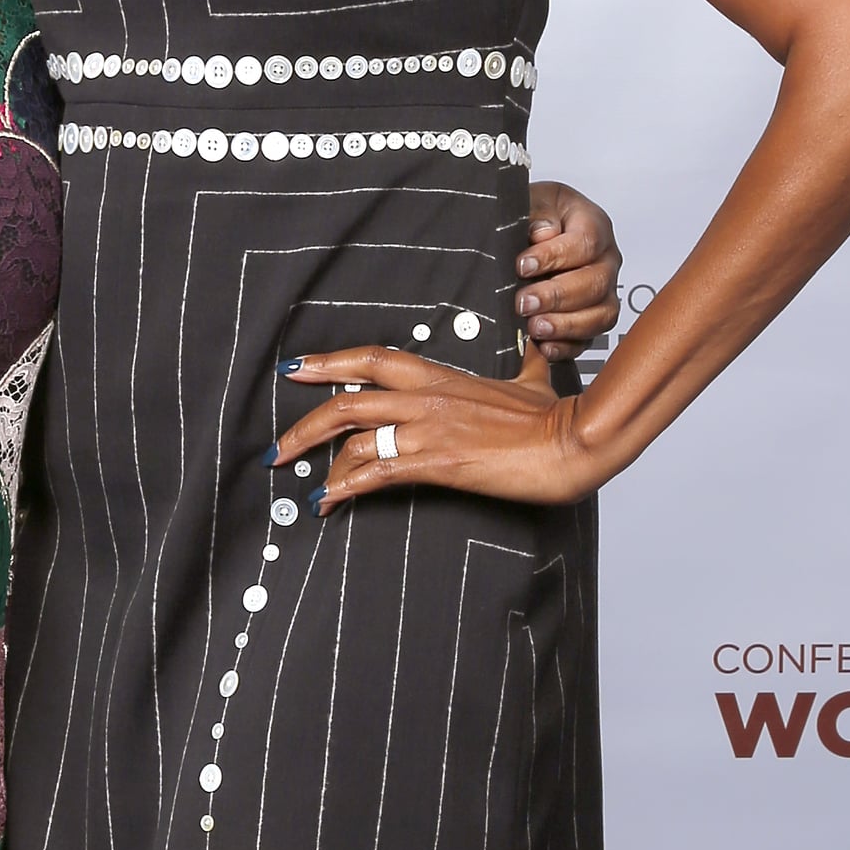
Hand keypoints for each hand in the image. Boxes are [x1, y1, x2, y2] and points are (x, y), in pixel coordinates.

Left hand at [274, 340, 606, 510]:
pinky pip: (376, 474)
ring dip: (320, 465)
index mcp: (440, 376)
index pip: (372, 359)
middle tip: (278, 447)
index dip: (329, 362)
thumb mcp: (532, 380)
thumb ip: (524, 363)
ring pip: (354, 440)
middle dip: (304, 426)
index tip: (295, 368)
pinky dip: (344, 489)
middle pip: (347, 402)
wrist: (571, 442)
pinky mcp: (436, 464)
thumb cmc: (554, 416)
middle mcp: (425, 399)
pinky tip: (327, 503)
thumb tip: (535, 346)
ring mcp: (428, 431)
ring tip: (304, 485)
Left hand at [519, 179, 620, 361]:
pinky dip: (567, 346)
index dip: (554, 256)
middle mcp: (605, 260)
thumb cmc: (535, 215)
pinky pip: (590, 338)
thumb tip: (542, 232)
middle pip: (595, 283)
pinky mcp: (593, 317)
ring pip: (600, 315)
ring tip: (534, 327)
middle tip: (523, 302)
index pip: (585, 242)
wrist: (530, 232)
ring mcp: (604, 291)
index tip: (523, 265)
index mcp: (594, 225)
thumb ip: (537, 211)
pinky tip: (544, 346)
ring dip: (565, 325)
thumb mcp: (533, 199)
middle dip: (556, 296)